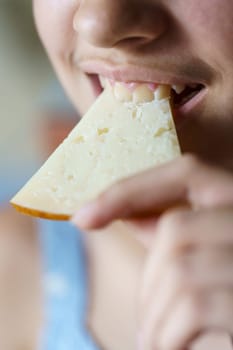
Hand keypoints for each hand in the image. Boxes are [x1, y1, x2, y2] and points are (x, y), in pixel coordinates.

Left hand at [72, 154, 232, 349]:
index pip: (187, 173)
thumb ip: (175, 231)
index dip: (131, 188)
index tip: (84, 216)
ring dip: (153, 313)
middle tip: (144, 321)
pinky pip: (192, 307)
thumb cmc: (231, 296)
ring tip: (152, 340)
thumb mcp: (210, 256)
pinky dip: (168, 334)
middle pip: (176, 228)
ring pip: (178, 270)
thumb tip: (124, 212)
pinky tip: (169, 347)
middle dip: (148, 277)